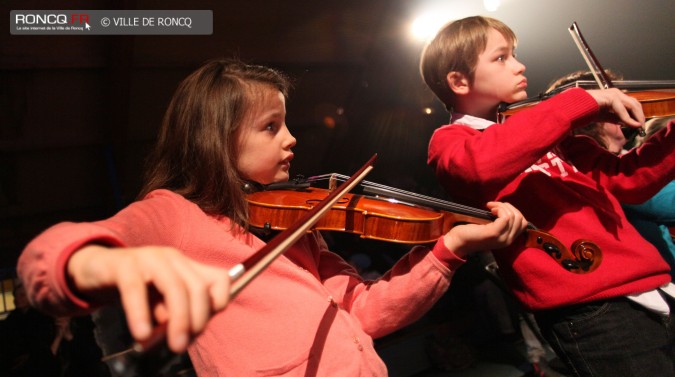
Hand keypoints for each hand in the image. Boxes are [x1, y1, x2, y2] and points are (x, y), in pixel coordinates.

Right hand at [66, 245, 230, 352]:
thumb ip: (175, 313)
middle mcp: (173, 258)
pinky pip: (134, 290)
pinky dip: (140, 314)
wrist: (94, 268)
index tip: (202, 327)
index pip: (219, 279)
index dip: (218, 304)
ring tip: (175, 345)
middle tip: (184, 344)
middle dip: (197, 319)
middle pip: (198, 287)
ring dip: (179, 320)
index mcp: (186, 266)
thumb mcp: (160, 302)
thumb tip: (185, 334)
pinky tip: (142, 334)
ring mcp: (149, 258)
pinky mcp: (123, 264)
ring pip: (174, 287)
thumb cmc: (135, 289)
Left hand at [442, 201, 527, 258]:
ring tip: (491, 207)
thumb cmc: (471, 232)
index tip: (499, 208)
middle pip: (520, 219)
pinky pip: (506, 217)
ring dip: (502, 206)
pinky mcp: (494, 233)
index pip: (523, 223)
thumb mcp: (490, 227)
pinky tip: (489, 208)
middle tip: (494, 206)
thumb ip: (501, 222)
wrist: (458, 242)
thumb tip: (507, 208)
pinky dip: (499, 209)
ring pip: (514, 216)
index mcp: (508, 239)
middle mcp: (508, 240)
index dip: (513, 211)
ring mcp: (502, 238)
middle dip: (509, 207)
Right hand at [587, 88, 644, 128]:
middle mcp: (616, 93)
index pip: (632, 104)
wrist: (574, 108)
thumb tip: (628, 123)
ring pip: (632, 105)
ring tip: (639, 127)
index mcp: (615, 96)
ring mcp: (614, 94)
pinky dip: (628, 118)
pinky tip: (632, 125)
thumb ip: (616, 118)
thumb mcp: (605, 116)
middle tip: (642, 128)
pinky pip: (623, 109)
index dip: (638, 115)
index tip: (640, 126)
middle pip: (635, 103)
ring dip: (637, 117)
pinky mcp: (610, 98)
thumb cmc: (586, 111)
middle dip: (640, 116)